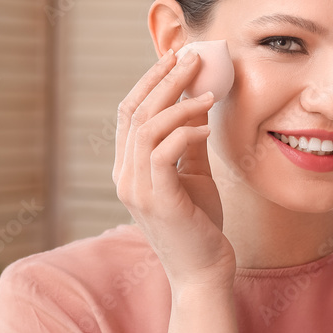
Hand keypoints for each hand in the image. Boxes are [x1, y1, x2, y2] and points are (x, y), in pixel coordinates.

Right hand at [113, 47, 236, 291]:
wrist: (203, 273)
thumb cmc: (199, 225)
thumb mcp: (193, 174)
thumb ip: (189, 140)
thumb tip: (197, 100)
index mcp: (127, 168)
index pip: (128, 113)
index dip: (149, 81)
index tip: (175, 58)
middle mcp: (124, 176)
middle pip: (134, 112)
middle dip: (163, 80)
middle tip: (190, 58)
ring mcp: (136, 189)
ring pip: (146, 127)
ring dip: (177, 103)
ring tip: (207, 91)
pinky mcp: (157, 200)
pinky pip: (163, 152)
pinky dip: (185, 132)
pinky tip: (207, 126)